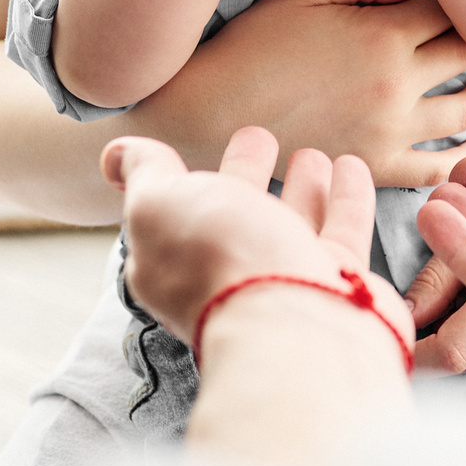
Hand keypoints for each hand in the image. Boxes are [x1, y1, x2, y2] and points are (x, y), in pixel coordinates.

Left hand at [104, 127, 410, 358]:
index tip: (194, 146)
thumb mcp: (159, 203)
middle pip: (236, 215)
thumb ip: (144, 172)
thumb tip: (114, 155)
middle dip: (245, 173)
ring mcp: (284, 279)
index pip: (174, 212)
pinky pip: (342, 230)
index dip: (181, 178)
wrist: (297, 328)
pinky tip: (351, 167)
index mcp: (176, 260)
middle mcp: (229, 272)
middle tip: (260, 137)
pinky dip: (346, 197)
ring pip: (292, 221)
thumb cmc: (220, 263)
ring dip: (302, 186)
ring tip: (313, 152)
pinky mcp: (337, 283)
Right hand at [123, 0, 465, 185]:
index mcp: (384, 34)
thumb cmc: (253, 44)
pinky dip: (465, 158)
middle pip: (464, 53)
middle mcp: (398, 83)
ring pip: (465, 108)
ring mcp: (392, 129)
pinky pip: (437, 166)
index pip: (446, 8)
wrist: (211, 111)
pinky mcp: (377, 166)